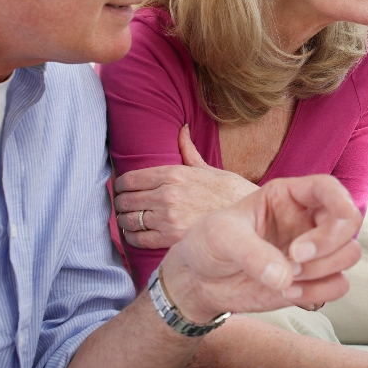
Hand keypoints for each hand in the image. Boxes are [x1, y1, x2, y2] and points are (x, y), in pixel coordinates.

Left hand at [116, 125, 258, 249]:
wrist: (248, 220)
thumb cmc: (231, 193)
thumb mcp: (209, 169)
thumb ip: (189, 151)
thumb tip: (182, 129)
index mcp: (173, 173)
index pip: (129, 179)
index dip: (119, 186)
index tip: (120, 190)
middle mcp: (167, 194)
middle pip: (125, 200)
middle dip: (120, 204)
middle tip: (122, 207)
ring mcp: (168, 217)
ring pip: (128, 220)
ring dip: (124, 221)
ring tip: (127, 221)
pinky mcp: (171, 238)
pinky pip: (138, 238)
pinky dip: (132, 237)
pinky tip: (135, 235)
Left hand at [158, 174, 362, 322]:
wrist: (200, 279)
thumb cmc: (208, 244)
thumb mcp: (220, 237)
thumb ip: (251, 252)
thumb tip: (284, 277)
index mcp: (288, 195)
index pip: (329, 188)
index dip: (334, 209)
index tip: (300, 246)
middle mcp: (307, 219)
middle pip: (349, 221)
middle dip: (328, 245)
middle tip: (293, 260)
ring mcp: (314, 249)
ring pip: (349, 253)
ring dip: (322, 271)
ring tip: (286, 279)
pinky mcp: (313, 278)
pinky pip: (339, 284)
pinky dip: (319, 292)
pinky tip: (287, 293)